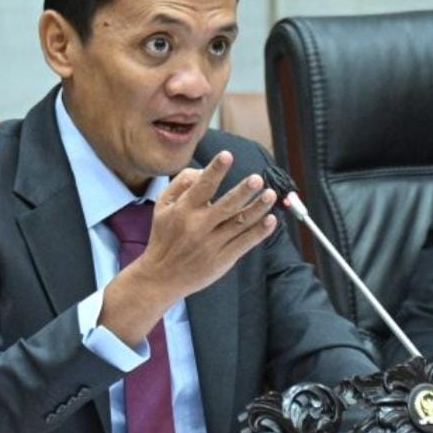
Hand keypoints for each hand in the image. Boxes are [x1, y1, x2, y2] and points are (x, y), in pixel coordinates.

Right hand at [100, 150, 276, 344]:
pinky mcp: (223, 259)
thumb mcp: (163, 206)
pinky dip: (259, 231)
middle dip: (243, 191)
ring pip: (240, 223)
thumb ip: (181, 184)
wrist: (161, 277)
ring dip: (257, 208)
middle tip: (257, 179)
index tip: (227, 155)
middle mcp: (198, 226)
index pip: (202, 186)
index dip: (215, 170)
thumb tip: (203, 170)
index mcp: (184, 210)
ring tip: (271, 195)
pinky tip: (271, 220)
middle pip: (226, 206)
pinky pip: (244, 242)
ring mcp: (212, 244)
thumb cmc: (164, 236)